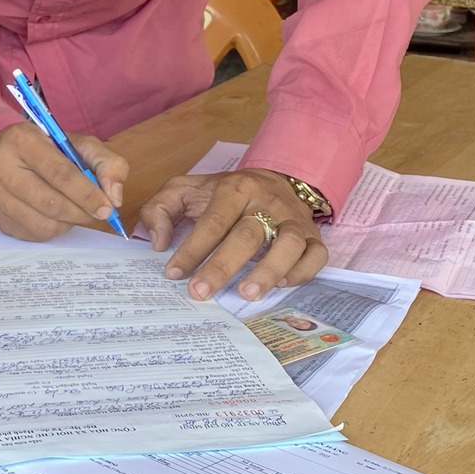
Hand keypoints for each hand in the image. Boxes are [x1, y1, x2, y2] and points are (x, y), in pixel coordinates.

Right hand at [0, 121, 126, 241]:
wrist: (0, 150)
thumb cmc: (45, 147)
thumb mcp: (79, 143)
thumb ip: (106, 163)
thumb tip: (114, 197)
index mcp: (23, 141)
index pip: (60, 174)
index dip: (87, 194)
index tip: (106, 208)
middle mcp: (1, 168)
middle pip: (50, 203)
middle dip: (81, 212)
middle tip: (95, 212)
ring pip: (42, 224)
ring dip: (67, 223)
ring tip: (73, 210)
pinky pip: (32, 235)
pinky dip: (51, 229)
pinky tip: (54, 215)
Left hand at [139, 168, 326, 300]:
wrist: (276, 179)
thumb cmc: (225, 193)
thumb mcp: (186, 189)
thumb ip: (160, 209)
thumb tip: (158, 242)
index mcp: (235, 189)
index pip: (213, 221)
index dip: (193, 248)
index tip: (174, 273)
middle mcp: (267, 202)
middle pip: (248, 235)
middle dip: (223, 266)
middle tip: (201, 292)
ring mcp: (294, 219)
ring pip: (288, 244)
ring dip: (268, 270)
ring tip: (246, 294)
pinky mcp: (314, 236)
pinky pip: (316, 255)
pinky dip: (302, 272)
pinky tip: (281, 285)